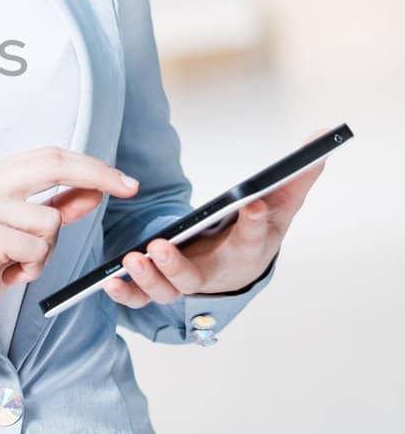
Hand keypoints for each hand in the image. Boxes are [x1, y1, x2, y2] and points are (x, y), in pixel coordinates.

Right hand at [0, 146, 140, 329]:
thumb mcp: (21, 230)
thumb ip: (56, 207)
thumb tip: (96, 190)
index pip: (50, 156)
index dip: (91, 165)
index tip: (125, 180)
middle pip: (54, 163)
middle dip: (98, 175)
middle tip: (131, 188)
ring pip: (51, 220)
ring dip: (46, 251)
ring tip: (17, 262)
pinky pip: (37, 251)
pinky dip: (32, 269)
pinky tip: (7, 274)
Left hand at [100, 126, 331, 308]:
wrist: (241, 267)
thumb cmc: (259, 233)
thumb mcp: (282, 205)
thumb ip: (299, 175)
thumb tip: (324, 136)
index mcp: (246, 251)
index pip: (252, 237)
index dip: (254, 222)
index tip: (252, 204)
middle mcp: (213, 271)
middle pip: (195, 278)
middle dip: (176, 266)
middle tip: (160, 247)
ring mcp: (186, 281)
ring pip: (166, 290)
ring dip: (148, 277)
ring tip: (134, 257)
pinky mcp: (162, 284)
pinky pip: (142, 297)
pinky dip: (127, 294)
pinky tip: (110, 282)